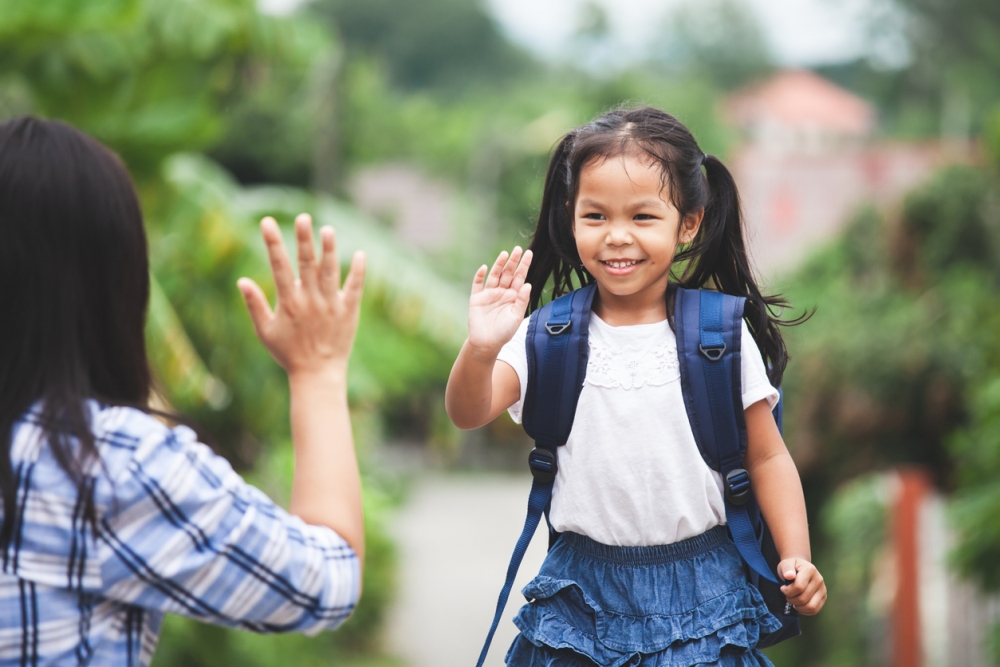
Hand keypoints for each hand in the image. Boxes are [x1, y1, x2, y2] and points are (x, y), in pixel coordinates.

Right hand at [238, 214, 365, 376]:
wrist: (317, 375)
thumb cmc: (288, 353)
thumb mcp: (265, 331)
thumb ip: (255, 305)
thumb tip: (241, 281)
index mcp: (288, 302)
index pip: (278, 266)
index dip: (273, 242)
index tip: (267, 222)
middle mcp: (310, 300)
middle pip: (307, 264)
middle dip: (304, 239)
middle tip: (303, 217)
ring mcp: (331, 305)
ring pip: (331, 272)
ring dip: (330, 250)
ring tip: (328, 230)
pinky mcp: (348, 312)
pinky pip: (355, 288)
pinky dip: (358, 272)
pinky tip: (361, 255)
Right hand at [467, 247, 531, 358]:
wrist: (487, 343)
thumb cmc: (504, 331)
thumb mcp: (517, 316)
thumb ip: (522, 300)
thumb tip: (528, 284)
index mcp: (513, 296)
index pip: (519, 277)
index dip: (524, 266)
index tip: (529, 254)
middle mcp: (501, 292)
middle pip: (508, 273)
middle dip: (513, 261)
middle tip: (518, 249)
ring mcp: (489, 294)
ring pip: (494, 276)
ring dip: (499, 265)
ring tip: (504, 254)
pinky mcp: (477, 298)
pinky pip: (477, 284)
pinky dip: (479, 276)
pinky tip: (484, 268)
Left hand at [777, 558, 825, 614]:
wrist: (800, 567)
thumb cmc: (791, 567)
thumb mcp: (785, 564)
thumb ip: (786, 569)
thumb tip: (789, 575)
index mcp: (810, 570)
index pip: (799, 587)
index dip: (788, 591)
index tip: (783, 588)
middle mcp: (819, 580)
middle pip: (803, 598)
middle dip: (791, 599)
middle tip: (787, 595)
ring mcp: (823, 589)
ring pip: (810, 606)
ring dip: (798, 606)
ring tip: (793, 600)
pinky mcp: (823, 597)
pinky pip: (815, 610)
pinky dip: (804, 611)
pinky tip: (798, 605)